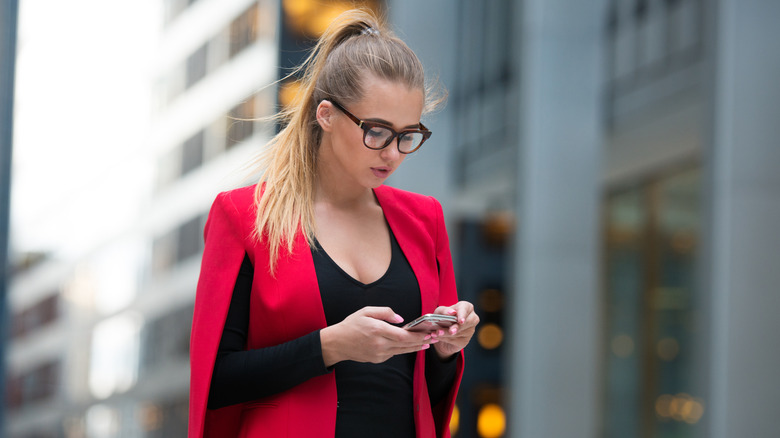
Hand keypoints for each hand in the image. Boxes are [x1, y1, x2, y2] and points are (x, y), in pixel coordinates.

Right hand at [320, 306, 438, 366]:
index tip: (428, 332)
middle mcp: (379, 344)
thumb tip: (402, 320)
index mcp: (377, 330)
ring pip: (402, 351)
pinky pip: (394, 353)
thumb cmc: (351, 324)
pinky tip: (411, 345)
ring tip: (427, 343)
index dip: (417, 335)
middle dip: (421, 341)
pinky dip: (404, 349)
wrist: (337, 343)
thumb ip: (385, 312)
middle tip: (434, 337)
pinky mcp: (377, 359)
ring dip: (416, 347)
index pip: (403, 335)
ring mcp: (379, 354)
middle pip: (406, 345)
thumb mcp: (366, 311)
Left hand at [429, 301, 478, 359]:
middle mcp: (471, 318)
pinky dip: (446, 339)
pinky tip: (438, 337)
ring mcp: (470, 331)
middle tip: (450, 331)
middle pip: (467, 322)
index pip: (466, 308)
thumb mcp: (439, 312)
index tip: (460, 321)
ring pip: (460, 333)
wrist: (440, 333)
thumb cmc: (442, 318)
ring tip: (437, 333)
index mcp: (466, 307)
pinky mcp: (465, 341)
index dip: (463, 314)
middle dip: (457, 327)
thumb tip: (451, 312)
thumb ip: (444, 310)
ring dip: (447, 334)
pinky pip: (456, 341)